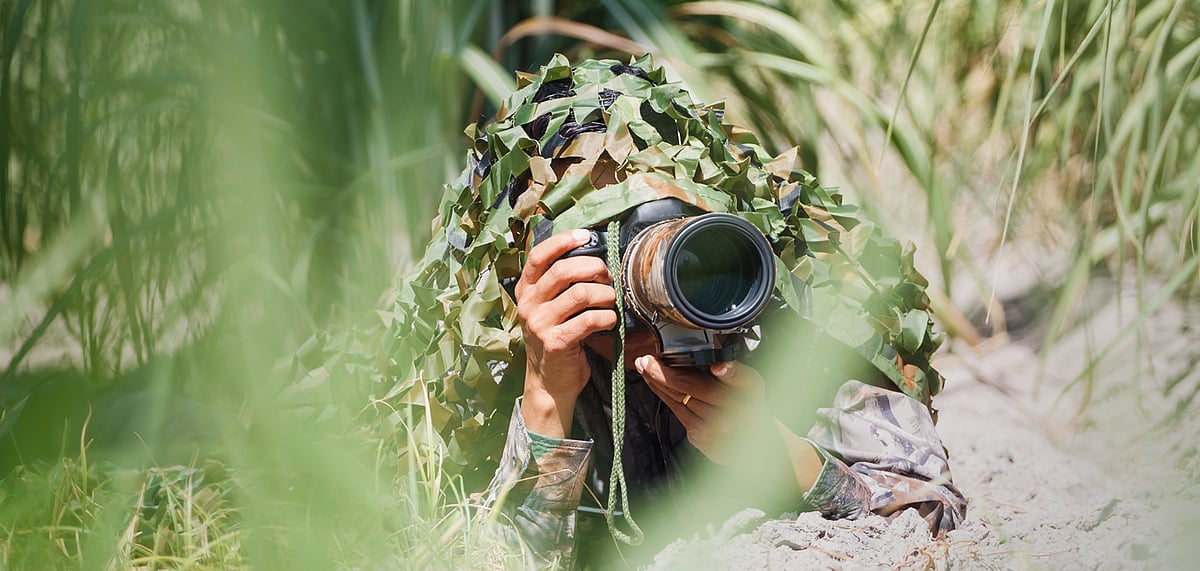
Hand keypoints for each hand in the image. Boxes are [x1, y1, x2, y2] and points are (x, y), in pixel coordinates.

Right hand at [515, 229, 617, 436]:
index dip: (563, 241)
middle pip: (563, 271)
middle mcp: (528, 305)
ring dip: (605, 294)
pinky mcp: (556, 342)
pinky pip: (589, 319)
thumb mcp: (549, 309)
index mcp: (526, 291)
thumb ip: (560, 285)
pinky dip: (607, 316)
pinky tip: (610, 320)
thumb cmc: (556, 340)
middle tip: (608, 277)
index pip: (538, 255)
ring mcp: (540, 324)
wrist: (549, 384)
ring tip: (611, 301)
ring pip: (580, 293)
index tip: (586, 236)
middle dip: (594, 268)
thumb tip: (593, 256)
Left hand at [638, 356, 825, 488]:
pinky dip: (664, 397)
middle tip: (646, 360)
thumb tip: (713, 361)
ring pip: (679, 400)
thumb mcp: (749, 383)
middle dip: (664, 372)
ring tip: (644, 367)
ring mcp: (717, 429)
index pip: (740, 379)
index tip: (718, 367)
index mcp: (750, 392)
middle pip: (693, 388)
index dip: (729, 372)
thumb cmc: (748, 406)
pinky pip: (677, 413)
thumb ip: (733, 371)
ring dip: (657, 382)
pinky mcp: (702, 439)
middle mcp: (736, 412)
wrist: (756, 445)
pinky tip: (655, 385)